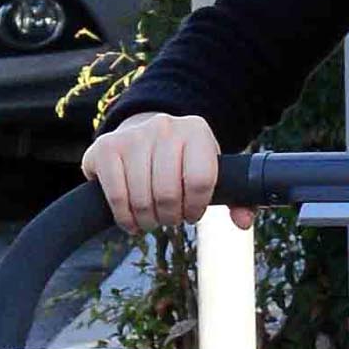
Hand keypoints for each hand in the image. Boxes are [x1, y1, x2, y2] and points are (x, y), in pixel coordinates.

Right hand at [83, 111, 247, 234]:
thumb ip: (236, 198)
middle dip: (170, 217)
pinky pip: (117, 196)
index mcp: (196, 131)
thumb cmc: (183, 162)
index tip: (192, 213)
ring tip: (151, 218)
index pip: (201, 180)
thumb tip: (243, 222)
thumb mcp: (212, 172)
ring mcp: (132, 136)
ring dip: (148, 220)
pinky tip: (131, 219)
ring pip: (142, 199)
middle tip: (169, 218)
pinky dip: (125, 217)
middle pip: (169, 194)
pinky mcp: (105, 148)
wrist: (142, 135)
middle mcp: (164, 127)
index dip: (196, 207)